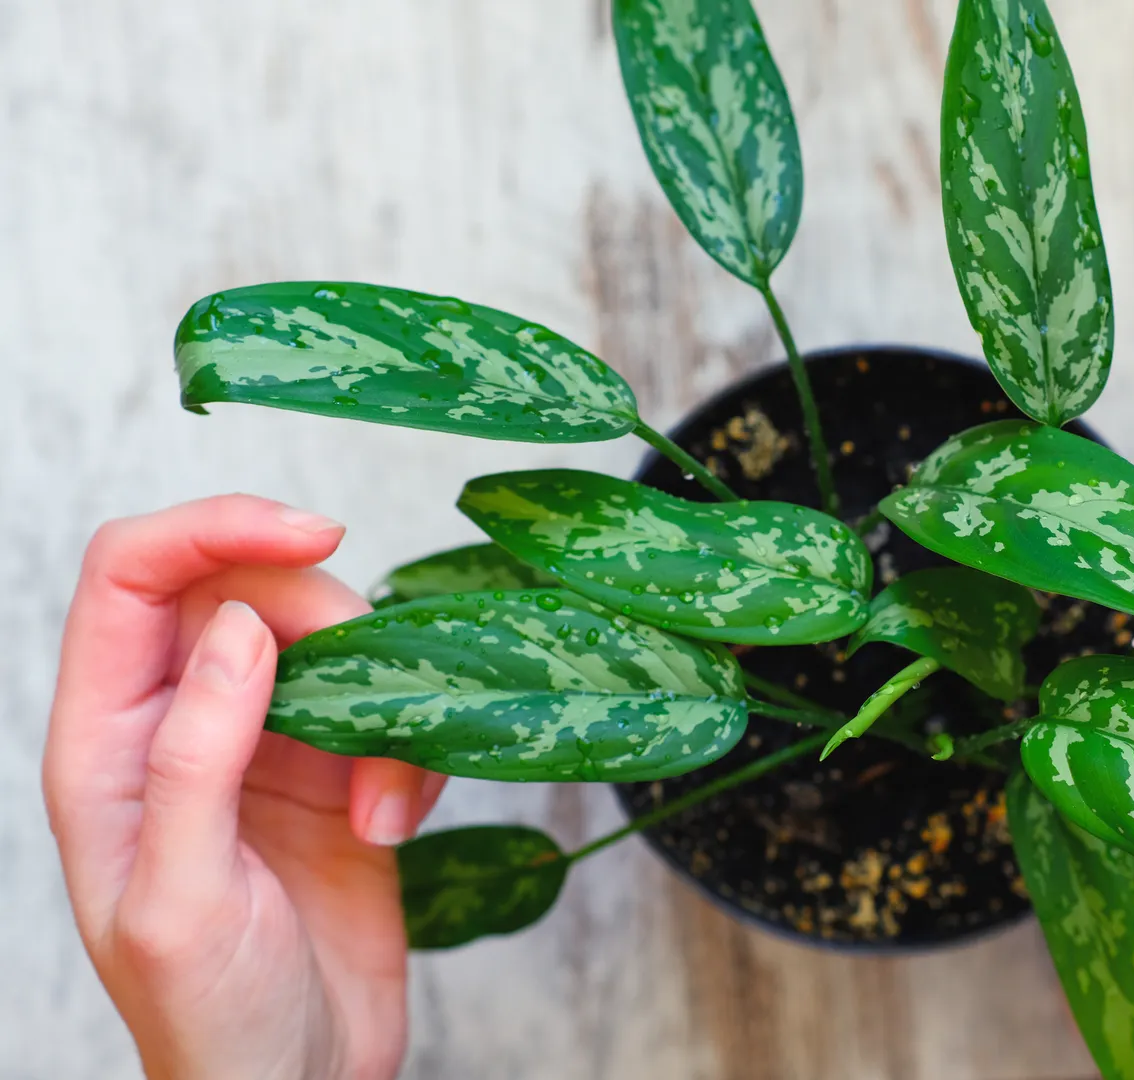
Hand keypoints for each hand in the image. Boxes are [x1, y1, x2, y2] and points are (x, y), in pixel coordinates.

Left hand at [42, 495, 445, 1079]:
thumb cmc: (210, 1019)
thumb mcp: (181, 898)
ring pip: (333, 640)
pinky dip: (414, 752)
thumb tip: (239, 625)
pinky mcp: (340, 773)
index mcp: (109, 744)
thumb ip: (195, 755)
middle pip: (247, 587)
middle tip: (371, 686)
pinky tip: (397, 825)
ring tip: (383, 801)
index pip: (133, 574)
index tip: (315, 535)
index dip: (214, 526)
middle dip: (324, 618)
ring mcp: (267, 745)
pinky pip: (392, 707)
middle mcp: (184, 726)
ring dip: (383, 698)